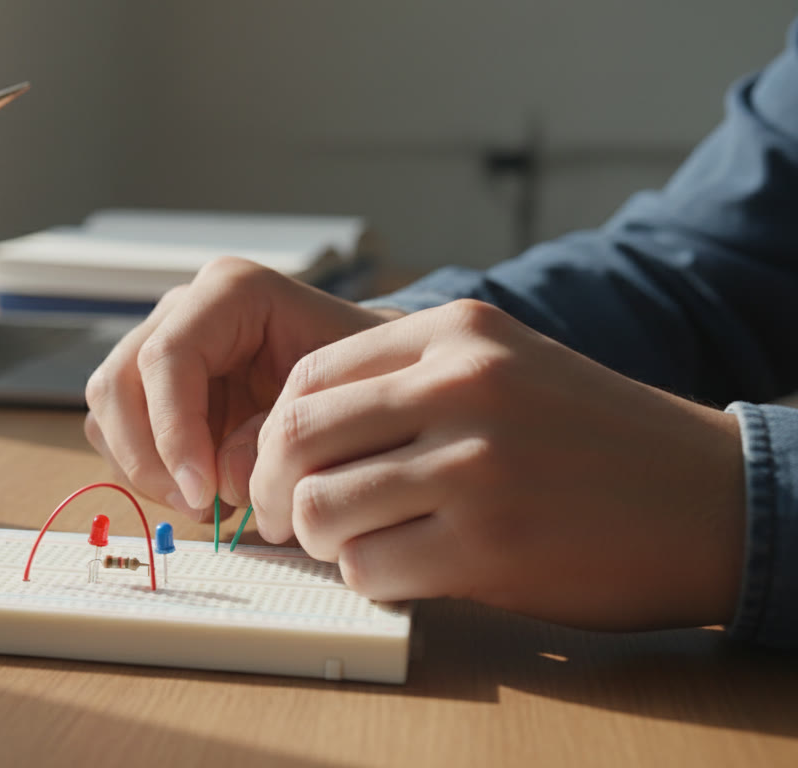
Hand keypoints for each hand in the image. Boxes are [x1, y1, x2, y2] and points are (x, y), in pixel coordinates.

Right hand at [84, 257, 400, 519]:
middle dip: (149, 457)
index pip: (166, 357)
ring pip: (108, 410)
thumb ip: (277, 437)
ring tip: (204, 503)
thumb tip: (218, 478)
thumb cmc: (361, 381)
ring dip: (144, 468)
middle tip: (198, 507)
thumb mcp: (337, 403)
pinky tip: (199, 491)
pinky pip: (118, 431)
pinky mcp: (153, 385)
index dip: (172, 431)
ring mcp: (161, 343)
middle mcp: (184, 309)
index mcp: (231, 291)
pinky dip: (147, 471)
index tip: (200, 493)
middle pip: (119, 382)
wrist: (368, 380)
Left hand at [248, 299, 745, 629]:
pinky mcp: (489, 546)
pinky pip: (370, 568)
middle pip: (297, 436)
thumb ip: (409, 378)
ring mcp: (476, 467)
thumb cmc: (594, 437)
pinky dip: (367, 577)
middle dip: (271, 487)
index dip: (273, 430)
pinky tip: (402, 570)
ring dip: (319, 539)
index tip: (281, 466)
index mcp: (459, 332)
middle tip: (283, 517)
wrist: (710, 497)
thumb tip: (294, 425)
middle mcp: (462, 387)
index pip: (309, 375)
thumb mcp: (507, 365)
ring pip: (321, 506)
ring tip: (352, 543)